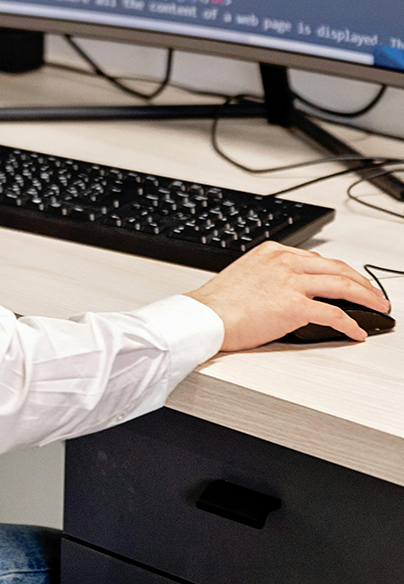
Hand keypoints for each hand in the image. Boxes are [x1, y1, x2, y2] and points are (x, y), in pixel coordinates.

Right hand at [187, 241, 390, 349]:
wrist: (205, 316)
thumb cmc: (218, 303)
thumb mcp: (245, 275)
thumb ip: (270, 276)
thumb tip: (287, 293)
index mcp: (273, 252)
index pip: (317, 259)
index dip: (339, 272)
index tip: (349, 281)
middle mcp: (284, 262)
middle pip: (337, 268)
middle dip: (362, 282)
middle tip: (375, 294)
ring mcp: (291, 283)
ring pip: (343, 286)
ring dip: (366, 298)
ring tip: (378, 308)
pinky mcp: (294, 306)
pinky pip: (333, 314)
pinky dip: (350, 324)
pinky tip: (356, 331)